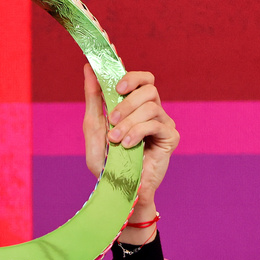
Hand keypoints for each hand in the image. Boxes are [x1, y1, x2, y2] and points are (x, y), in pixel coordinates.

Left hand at [82, 65, 179, 241]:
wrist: (117, 191)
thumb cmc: (107, 163)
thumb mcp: (94, 127)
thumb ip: (94, 98)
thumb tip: (88, 67)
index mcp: (134, 105)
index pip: (138, 77)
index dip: (128, 70)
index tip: (113, 72)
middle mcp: (151, 110)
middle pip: (148, 85)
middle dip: (127, 99)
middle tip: (112, 118)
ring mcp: (163, 123)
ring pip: (151, 103)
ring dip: (129, 120)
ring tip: (116, 140)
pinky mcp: (171, 138)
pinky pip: (156, 122)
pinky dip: (138, 131)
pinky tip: (127, 145)